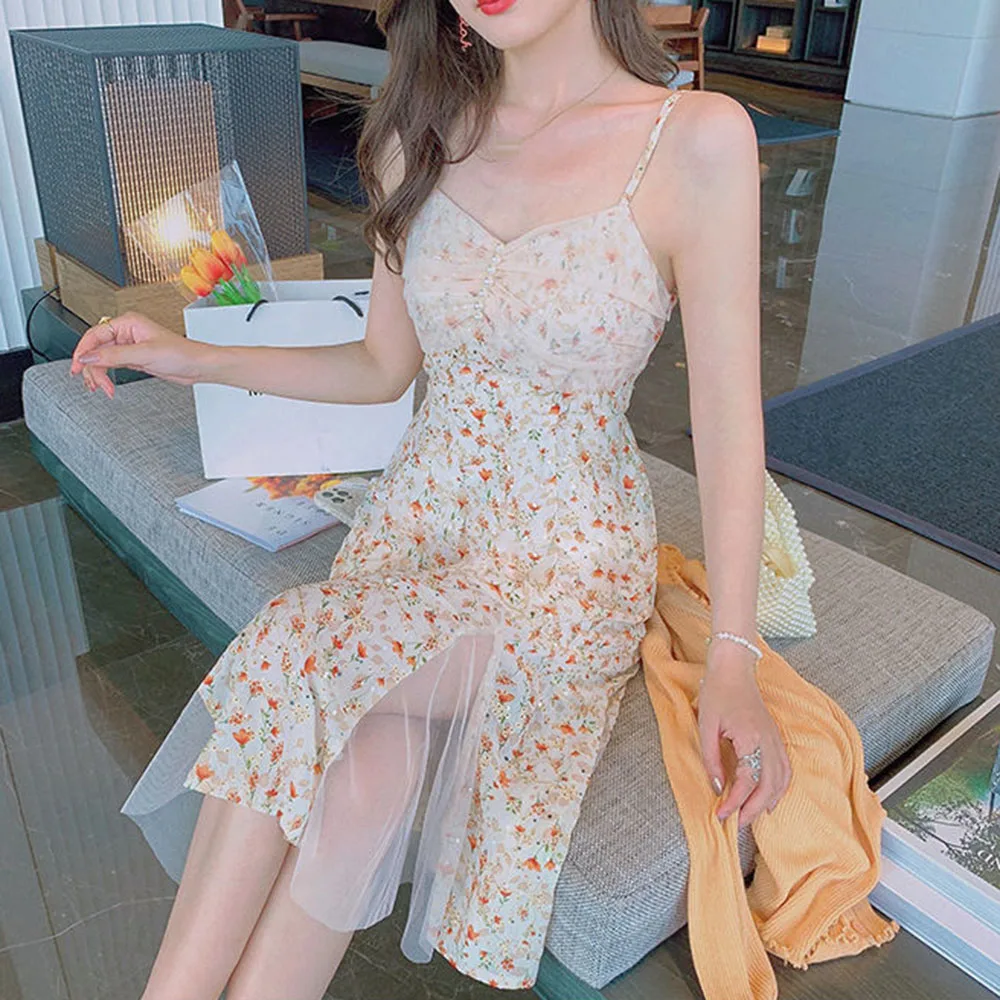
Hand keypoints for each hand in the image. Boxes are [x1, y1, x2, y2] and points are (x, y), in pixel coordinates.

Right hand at [69, 313, 207, 398]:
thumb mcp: (144, 354)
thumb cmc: (181, 353)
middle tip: (94, 384)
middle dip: (92, 368)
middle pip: (96, 349)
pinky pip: (112, 365)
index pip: (94, 335)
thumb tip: (88, 357)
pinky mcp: (133, 359)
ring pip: (102, 359)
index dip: (83, 351)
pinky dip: (106, 375)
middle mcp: (126, 332)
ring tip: (103, 388)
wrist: (197, 366)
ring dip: (99, 374)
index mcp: (127, 323)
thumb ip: (114, 355)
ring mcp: (129, 346)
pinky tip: (106, 385)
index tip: (77, 366)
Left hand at [696, 647, 790, 827]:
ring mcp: (776, 739)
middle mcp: (769, 742)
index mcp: (751, 739)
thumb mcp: (706, 726)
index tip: (720, 816)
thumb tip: (718, 788)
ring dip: (768, 802)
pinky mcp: (776, 737)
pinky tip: (769, 798)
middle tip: (736, 825)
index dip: (733, 803)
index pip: (746, 782)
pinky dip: (779, 788)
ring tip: (751, 816)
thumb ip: (711, 759)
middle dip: (753, 810)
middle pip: (769, 787)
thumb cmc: (717, 693)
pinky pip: (785, 769)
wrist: (734, 669)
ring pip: (781, 781)